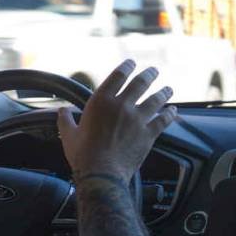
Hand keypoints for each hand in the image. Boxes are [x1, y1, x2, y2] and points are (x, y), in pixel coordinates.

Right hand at [57, 60, 177, 182]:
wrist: (101, 173)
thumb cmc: (82, 154)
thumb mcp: (69, 135)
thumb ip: (65, 120)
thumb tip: (61, 111)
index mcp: (101, 101)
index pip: (118, 76)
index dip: (126, 67)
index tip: (132, 63)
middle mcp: (122, 105)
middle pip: (140, 83)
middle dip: (149, 74)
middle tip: (154, 70)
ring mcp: (137, 119)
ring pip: (155, 99)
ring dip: (163, 92)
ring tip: (169, 88)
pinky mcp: (148, 133)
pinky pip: (163, 120)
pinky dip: (170, 114)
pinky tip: (173, 111)